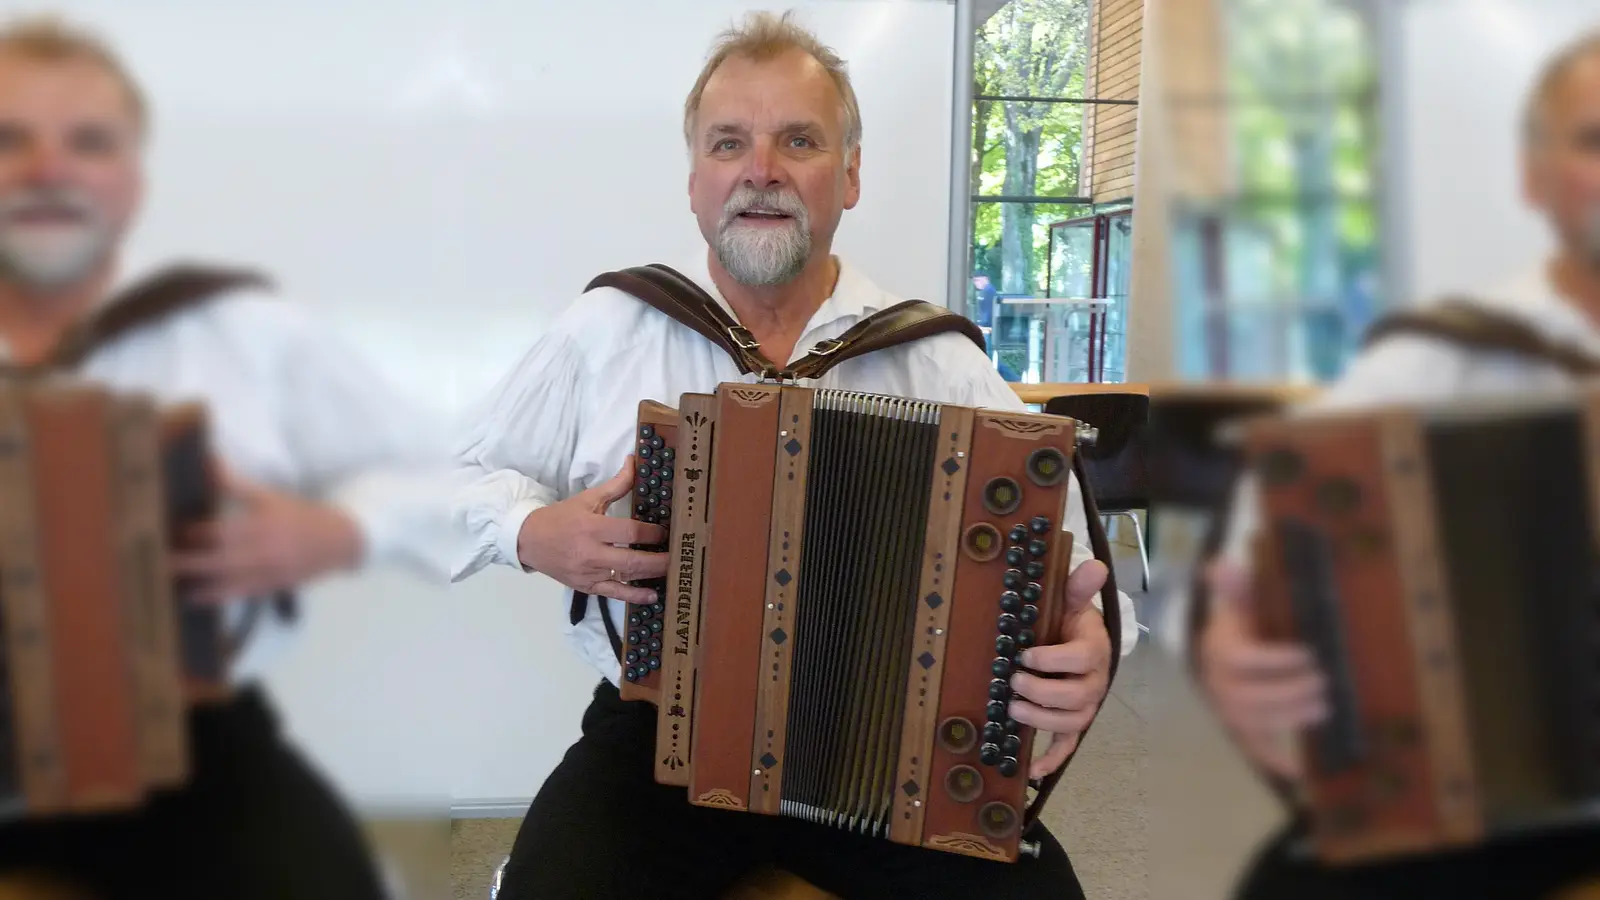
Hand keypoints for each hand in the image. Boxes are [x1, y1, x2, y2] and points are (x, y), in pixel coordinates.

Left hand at [171, 470, 361, 602]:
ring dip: (196, 582)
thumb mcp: (270, 497)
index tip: (169, 529)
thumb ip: (236, 484)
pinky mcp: (270, 588)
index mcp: (263, 524)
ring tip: (167, 582)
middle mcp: (264, 551)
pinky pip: (238, 594)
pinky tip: (193, 597)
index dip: (195, 532)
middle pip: (220, 559)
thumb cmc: (299, 515)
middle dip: (189, 561)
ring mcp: (267, 572)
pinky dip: (214, 597)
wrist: (339, 542)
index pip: (223, 530)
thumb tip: (208, 462)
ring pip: (227, 581)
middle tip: (160, 560)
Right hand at [516, 456, 666, 604]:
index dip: (653, 533)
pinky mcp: (587, 587)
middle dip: (659, 559)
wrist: (529, 541)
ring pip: (626, 578)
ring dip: (651, 575)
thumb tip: (634, 462)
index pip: (631, 533)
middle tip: (678, 555)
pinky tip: (652, 596)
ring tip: (671, 570)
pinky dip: (634, 597)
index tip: (666, 531)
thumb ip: (616, 485)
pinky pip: (614, 594)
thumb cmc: (561, 518)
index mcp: (593, 528)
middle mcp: (591, 553)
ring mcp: (589, 573)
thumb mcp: (588, 498)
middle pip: (633, 560)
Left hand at [1008, 558, 1113, 778]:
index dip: (1054, 659)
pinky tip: (1032, 770)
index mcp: (1094, 649)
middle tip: (1013, 683)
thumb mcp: (1072, 600)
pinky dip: (1051, 759)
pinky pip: (1067, 745)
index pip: (1082, 659)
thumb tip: (1094, 565)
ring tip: (1013, 709)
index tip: (1026, 655)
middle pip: (1076, 697)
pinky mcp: (1072, 721)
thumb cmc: (1071, 621)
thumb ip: (1079, 586)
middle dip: (1041, 692)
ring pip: (1072, 722)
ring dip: (1041, 719)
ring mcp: (1084, 704)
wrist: (1079, 639)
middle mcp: (1094, 681)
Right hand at [1196, 558, 1326, 780]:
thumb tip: (1219, 566)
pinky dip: (1275, 760)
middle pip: (1247, 697)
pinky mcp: (1241, 726)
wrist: (1229, 646)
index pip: (1240, 659)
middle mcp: (1218, 682)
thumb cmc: (1246, 620)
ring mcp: (1228, 707)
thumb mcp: (1243, 598)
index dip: (1274, 660)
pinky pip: (1253, 746)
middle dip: (1288, 693)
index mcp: (1220, 648)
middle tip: (1325, 683)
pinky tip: (1301, 770)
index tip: (1309, 653)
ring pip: (1252, 722)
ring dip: (1289, 718)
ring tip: (1324, 707)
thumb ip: (1235, 584)